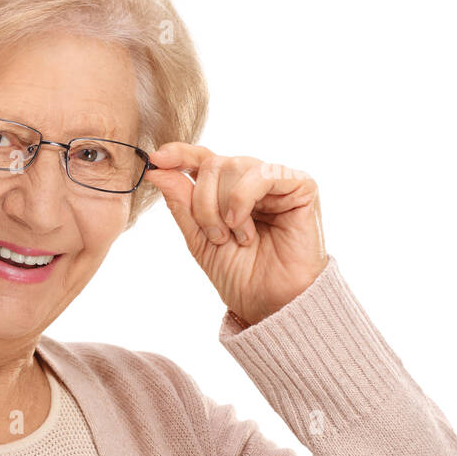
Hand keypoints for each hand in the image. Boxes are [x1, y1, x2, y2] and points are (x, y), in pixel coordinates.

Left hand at [144, 143, 328, 325]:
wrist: (270, 300)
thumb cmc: (239, 272)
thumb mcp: (198, 238)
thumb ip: (180, 202)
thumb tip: (156, 169)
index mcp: (226, 189)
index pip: (201, 158)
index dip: (179, 154)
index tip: (155, 160)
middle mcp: (250, 179)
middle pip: (212, 164)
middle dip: (203, 204)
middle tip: (216, 237)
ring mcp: (276, 181)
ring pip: (232, 166)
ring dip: (223, 208)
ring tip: (237, 238)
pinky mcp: (301, 186)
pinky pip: (261, 174)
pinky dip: (242, 200)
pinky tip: (244, 227)